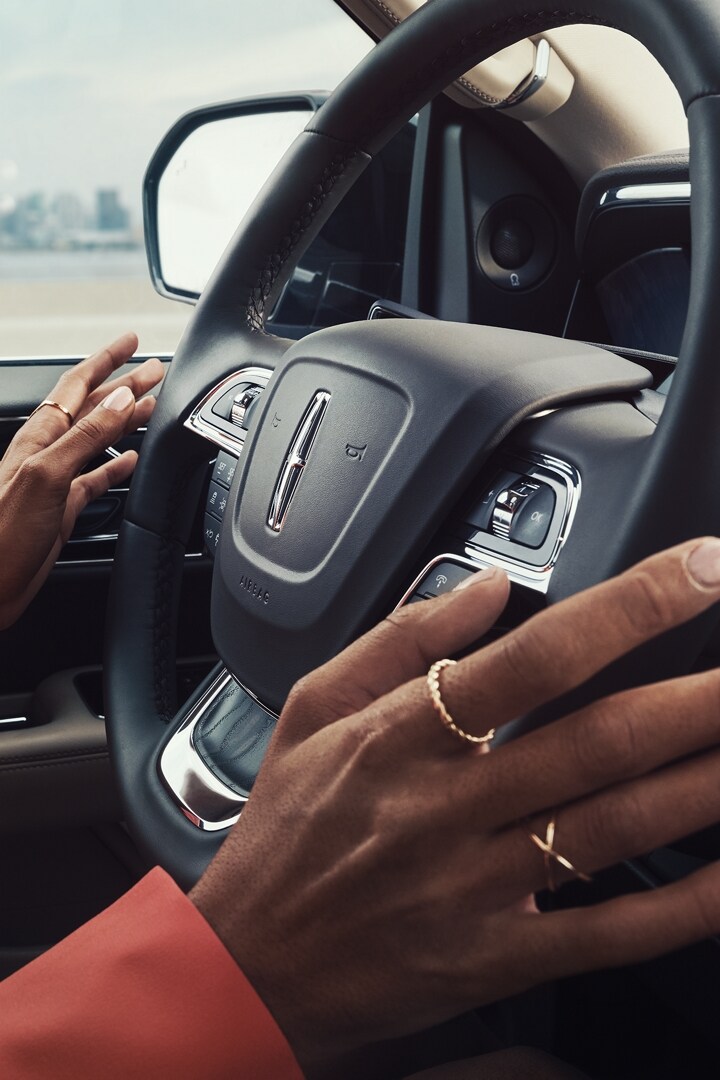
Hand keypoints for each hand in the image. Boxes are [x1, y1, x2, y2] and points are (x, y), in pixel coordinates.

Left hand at [0, 332, 162, 628]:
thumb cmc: (2, 534)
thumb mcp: (47, 475)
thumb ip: (85, 436)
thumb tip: (120, 399)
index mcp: (41, 437)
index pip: (78, 385)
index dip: (106, 361)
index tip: (131, 342)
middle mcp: (48, 453)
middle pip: (93, 408)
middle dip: (124, 385)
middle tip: (154, 370)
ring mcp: (55, 481)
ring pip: (96, 439)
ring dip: (123, 420)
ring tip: (149, 405)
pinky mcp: (61, 509)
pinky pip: (95, 478)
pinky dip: (115, 465)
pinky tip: (128, 459)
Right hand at [191, 539, 719, 1075]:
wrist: (248, 964)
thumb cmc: (282, 831)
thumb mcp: (312, 710)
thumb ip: (398, 639)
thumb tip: (487, 587)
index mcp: (400, 735)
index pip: (533, 657)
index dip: (627, 609)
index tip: (695, 573)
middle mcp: (445, 807)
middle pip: (594, 740)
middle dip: (696, 696)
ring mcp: (475, 886)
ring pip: (615, 826)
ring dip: (702, 781)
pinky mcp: (496, 956)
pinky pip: (606, 932)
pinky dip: (681, 905)